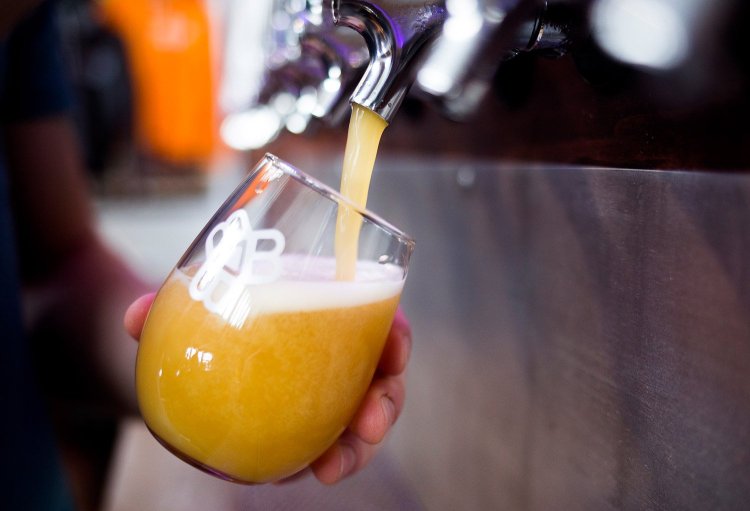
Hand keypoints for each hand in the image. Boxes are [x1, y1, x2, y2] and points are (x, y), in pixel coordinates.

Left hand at [124, 294, 411, 484]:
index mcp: (322, 308)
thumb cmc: (206, 318)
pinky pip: (326, 443)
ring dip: (360, 444)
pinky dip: (328, 459)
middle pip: (378, 375)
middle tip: (372, 421)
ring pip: (358, 418)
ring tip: (337, 466)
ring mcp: (321, 393)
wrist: (187, 357)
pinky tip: (313, 472)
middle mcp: (331, 352)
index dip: (394, 333)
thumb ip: (165, 309)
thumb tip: (136, 318)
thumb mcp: (191, 306)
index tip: (395, 348)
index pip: (374, 317)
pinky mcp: (303, 426)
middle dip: (387, 400)